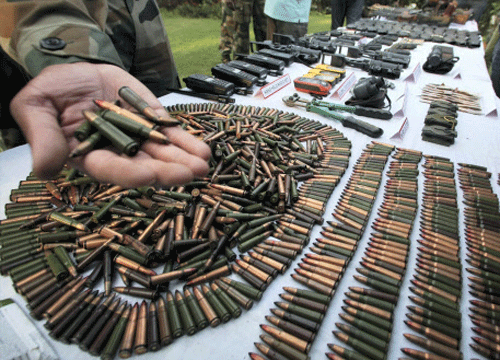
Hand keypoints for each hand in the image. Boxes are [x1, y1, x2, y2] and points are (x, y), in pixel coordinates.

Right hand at [10, 62, 210, 187]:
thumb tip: (45, 169)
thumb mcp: (35, 108)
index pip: (110, 169)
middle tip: (190, 174)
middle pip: (145, 165)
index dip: (129, 173)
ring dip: (184, 160)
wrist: (72, 72)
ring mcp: (137, 136)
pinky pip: (170, 133)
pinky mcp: (151, 120)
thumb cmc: (49, 93)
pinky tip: (203, 150)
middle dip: (168, 171)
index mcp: (89, 155)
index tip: (149, 174)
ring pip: (163, 152)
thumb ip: (43, 136)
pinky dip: (186, 141)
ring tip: (204, 164)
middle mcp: (117, 151)